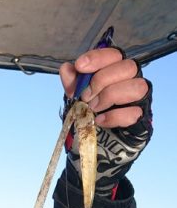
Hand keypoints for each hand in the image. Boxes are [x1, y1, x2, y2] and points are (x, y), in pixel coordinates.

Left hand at [60, 47, 152, 197]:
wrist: (91, 153)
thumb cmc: (87, 123)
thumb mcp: (74, 104)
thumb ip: (72, 86)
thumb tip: (66, 68)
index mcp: (115, 73)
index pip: (115, 54)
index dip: (98, 57)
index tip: (80, 66)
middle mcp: (131, 83)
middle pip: (128, 67)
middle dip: (102, 80)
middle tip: (85, 97)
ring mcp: (139, 102)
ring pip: (136, 87)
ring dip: (110, 96)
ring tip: (93, 109)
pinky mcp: (141, 122)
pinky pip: (134, 112)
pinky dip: (113, 116)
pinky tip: (100, 122)